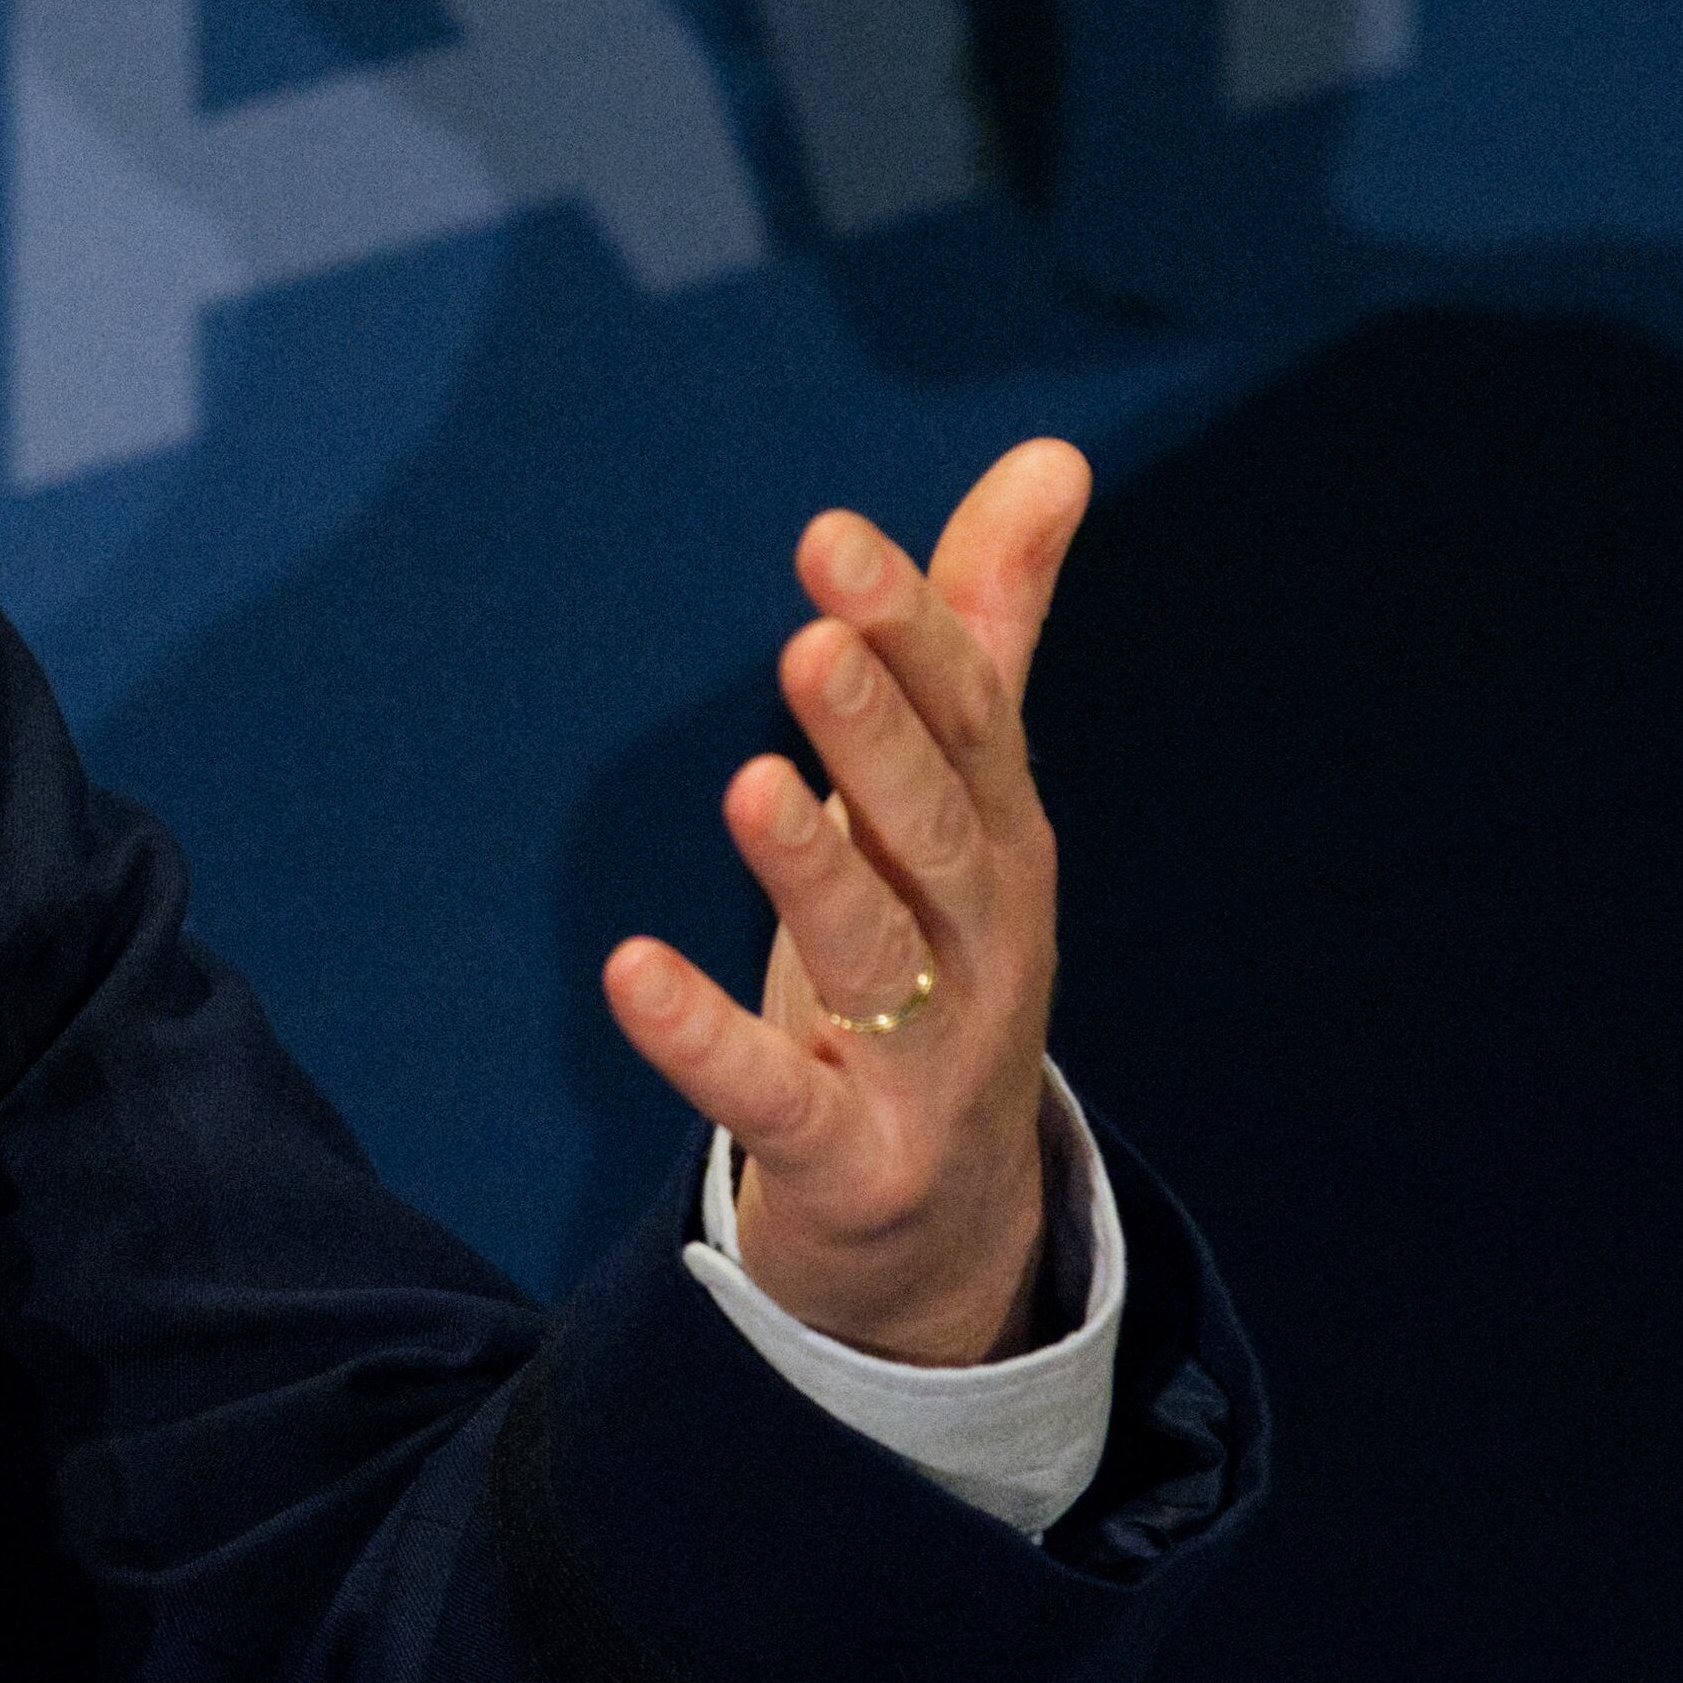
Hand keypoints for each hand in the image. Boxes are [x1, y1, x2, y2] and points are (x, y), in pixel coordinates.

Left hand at [599, 438, 1090, 1367]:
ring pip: (876, 955)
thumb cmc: (936, 967)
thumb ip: (986, 635)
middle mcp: (982, 945)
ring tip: (750, 784)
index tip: (831, 542)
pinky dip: (704, 1041)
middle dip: (881, 736)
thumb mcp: (960, 807)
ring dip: (814, 871)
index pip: (971, 724)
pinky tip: (629, 971)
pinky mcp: (851, 1162)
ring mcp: (924, 1062)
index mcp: (1001, 845)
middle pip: (936, 830)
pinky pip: (774, 1099)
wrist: (951, 1225)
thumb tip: (1052, 456)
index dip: (910, 633)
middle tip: (814, 641)